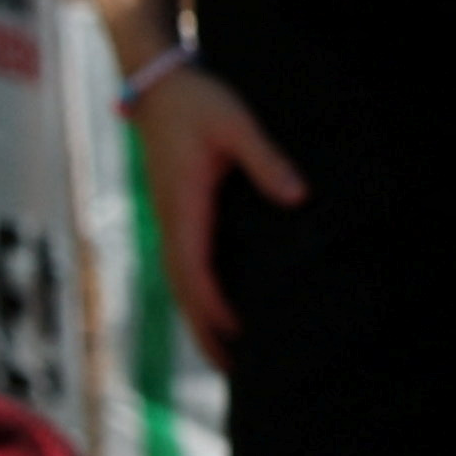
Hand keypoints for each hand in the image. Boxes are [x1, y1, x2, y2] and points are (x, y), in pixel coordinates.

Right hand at [125, 60, 306, 351]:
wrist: (158, 84)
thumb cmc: (198, 101)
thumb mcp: (237, 122)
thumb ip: (265, 159)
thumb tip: (297, 198)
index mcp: (184, 205)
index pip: (195, 268)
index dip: (214, 304)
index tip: (238, 332)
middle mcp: (169, 220)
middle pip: (182, 289)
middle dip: (204, 331)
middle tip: (234, 371)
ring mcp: (167, 219)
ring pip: (177, 283)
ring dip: (197, 320)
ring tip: (223, 357)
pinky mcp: (172, 215)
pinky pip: (180, 267)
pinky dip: (193, 297)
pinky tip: (210, 311)